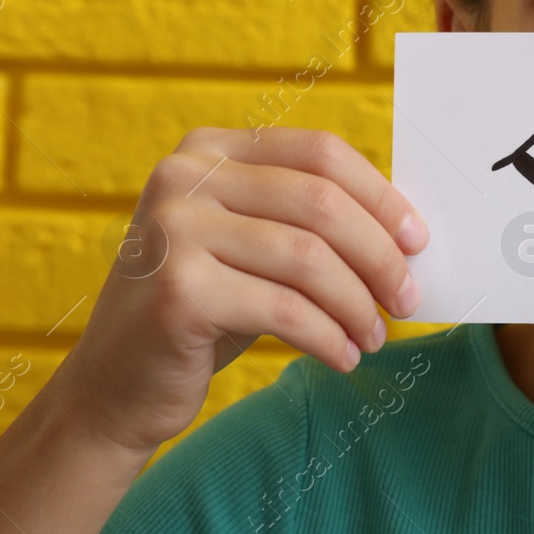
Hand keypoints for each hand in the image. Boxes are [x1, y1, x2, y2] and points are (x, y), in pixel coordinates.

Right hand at [55, 127, 428, 455]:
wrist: (117, 385)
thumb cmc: (207, 309)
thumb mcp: (253, 244)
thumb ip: (309, 220)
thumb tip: (407, 228)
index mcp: (209, 148)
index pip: (320, 153)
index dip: (379, 196)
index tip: (416, 240)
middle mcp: (185, 176)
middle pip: (321, 204)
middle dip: (379, 255)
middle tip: (407, 298)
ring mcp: (175, 230)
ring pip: (309, 259)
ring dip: (357, 304)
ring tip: (374, 336)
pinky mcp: (176, 290)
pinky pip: (285, 309)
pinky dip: (327, 337)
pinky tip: (343, 357)